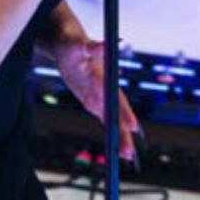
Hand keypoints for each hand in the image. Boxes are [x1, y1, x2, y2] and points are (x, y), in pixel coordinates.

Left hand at [51, 36, 141, 162]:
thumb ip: (92, 46)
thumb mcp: (77, 44)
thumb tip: (108, 43)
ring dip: (120, 138)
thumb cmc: (72, 42)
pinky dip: (111, 133)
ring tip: (128, 157)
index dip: (125, 113)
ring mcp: (101, 95)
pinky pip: (104, 119)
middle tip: (130, 153)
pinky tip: (116, 148)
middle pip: (118, 114)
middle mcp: (106, 88)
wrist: (68, 43)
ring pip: (113, 120)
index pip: (117, 98)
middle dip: (124, 133)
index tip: (132, 127)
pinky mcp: (94, 100)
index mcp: (105, 76)